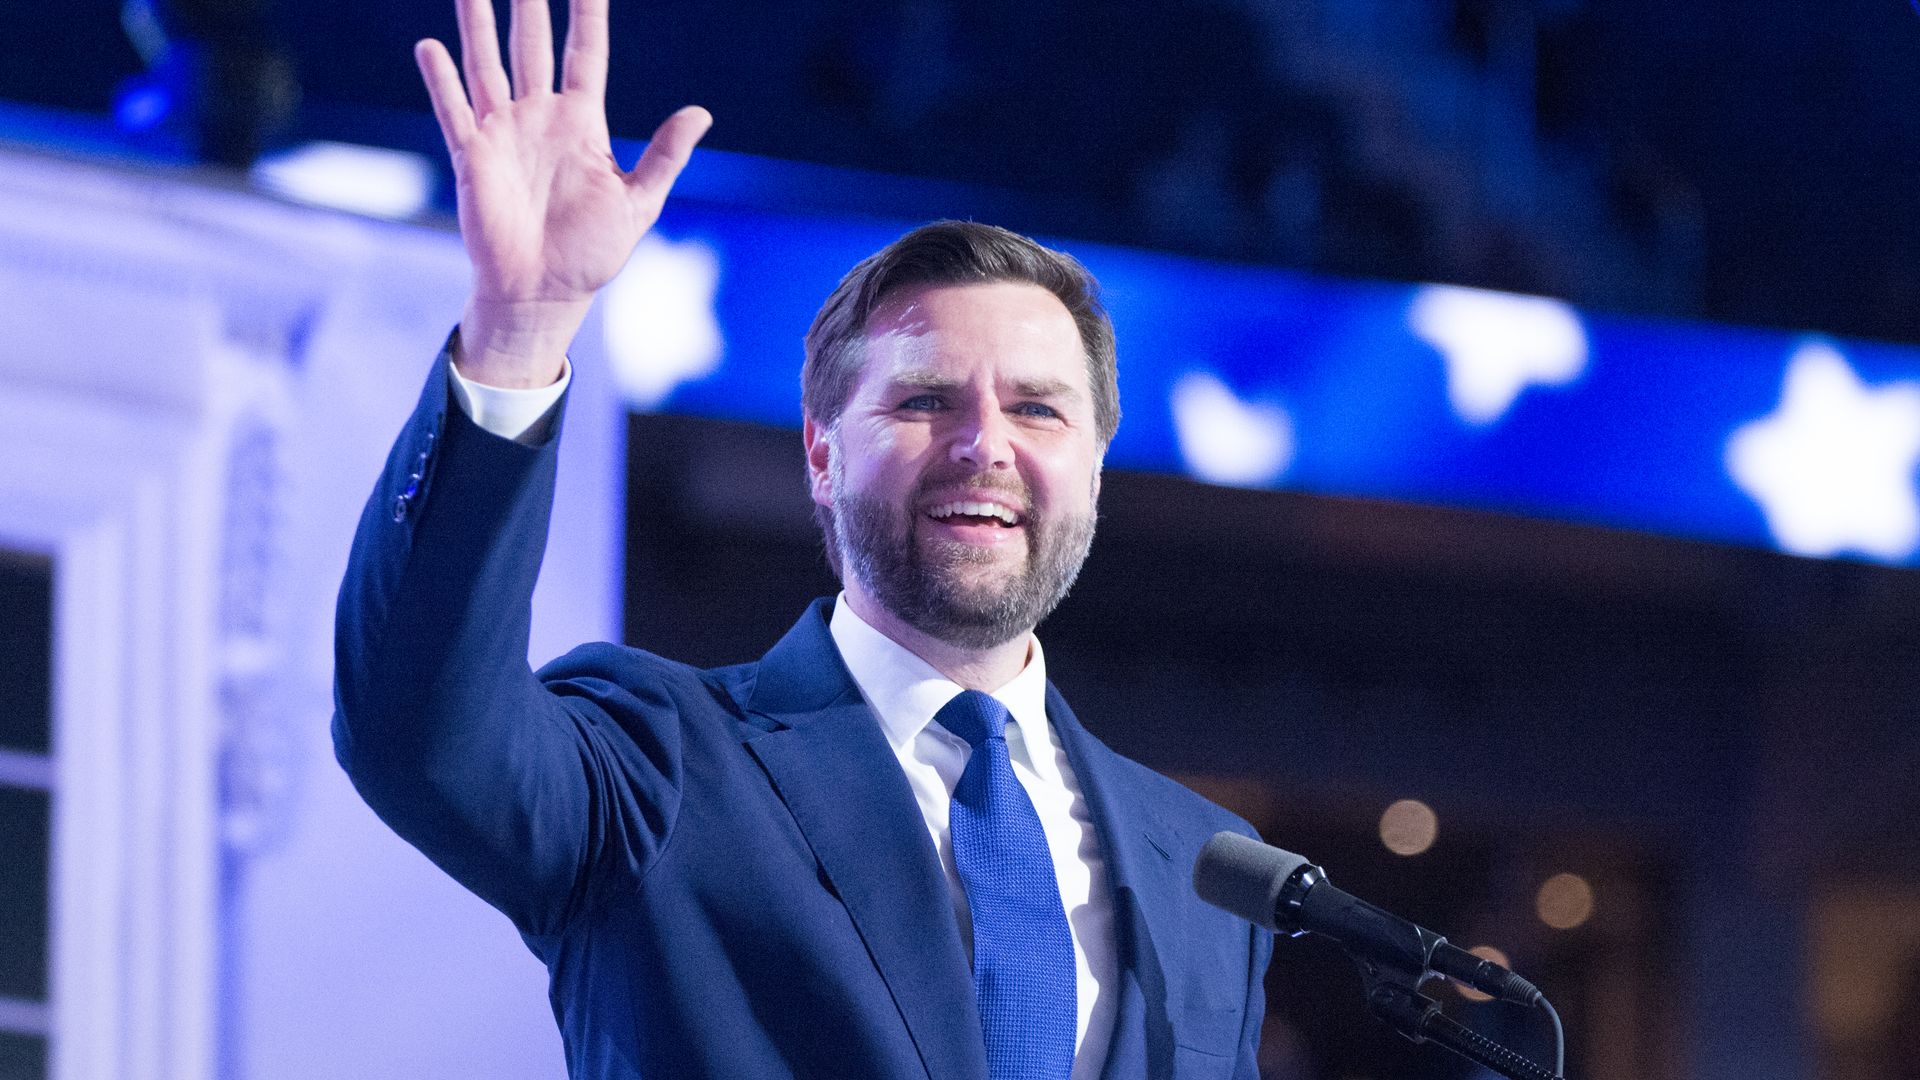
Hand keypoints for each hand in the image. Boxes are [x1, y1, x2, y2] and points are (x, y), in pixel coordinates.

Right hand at [415, 0, 710, 385]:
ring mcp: (504, 134)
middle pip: (531, 46)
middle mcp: (540, 119)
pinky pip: (454, 111)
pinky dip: (441, 80)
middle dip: (526, 4)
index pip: (585, 53)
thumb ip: (665, 155)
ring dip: (478, 25)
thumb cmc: (593, 253)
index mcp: (583, 124)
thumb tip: (701, 112)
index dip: (587, 14)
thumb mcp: (639, 203)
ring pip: (487, 65)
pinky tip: (430, 47)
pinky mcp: (473, 158)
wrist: (544, 293)